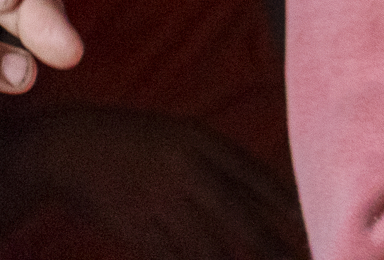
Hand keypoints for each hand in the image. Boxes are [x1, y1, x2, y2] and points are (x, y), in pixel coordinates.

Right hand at [0, 109, 306, 259]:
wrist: (70, 147)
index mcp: (200, 140)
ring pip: (210, 247)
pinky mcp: (137, 228)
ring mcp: (159, 202)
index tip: (313, 225)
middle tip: (304, 259)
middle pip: (239, 218)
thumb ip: (224, 164)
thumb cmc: (138, 141)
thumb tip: (272, 197)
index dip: (287, 205)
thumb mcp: (183, 137)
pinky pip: (176, 257)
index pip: (255, 176)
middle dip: (273, 245)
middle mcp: (184, 171)